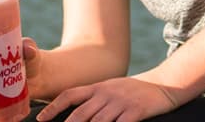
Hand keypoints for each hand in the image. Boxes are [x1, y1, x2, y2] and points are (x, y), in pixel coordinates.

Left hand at [35, 76, 177, 121]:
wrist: (163, 84)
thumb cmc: (133, 92)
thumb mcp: (111, 89)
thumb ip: (93, 100)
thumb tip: (73, 116)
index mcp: (97, 87)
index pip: (70, 95)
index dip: (53, 107)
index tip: (40, 119)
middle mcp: (106, 93)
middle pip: (81, 114)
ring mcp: (121, 103)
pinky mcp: (136, 112)